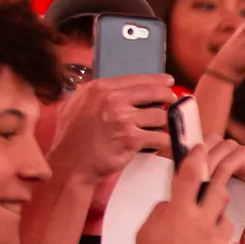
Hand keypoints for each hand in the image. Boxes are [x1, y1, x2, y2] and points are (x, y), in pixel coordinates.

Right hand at [46, 72, 173, 183]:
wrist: (71, 164)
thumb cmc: (71, 138)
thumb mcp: (73, 105)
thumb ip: (92, 94)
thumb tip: (108, 89)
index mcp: (99, 88)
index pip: (136, 79)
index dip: (157, 80)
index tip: (168, 82)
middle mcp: (112, 100)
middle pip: (154, 93)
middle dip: (168, 97)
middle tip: (174, 102)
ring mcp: (122, 119)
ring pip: (160, 116)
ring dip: (165, 123)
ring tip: (165, 126)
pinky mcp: (131, 139)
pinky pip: (159, 137)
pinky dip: (164, 141)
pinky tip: (162, 143)